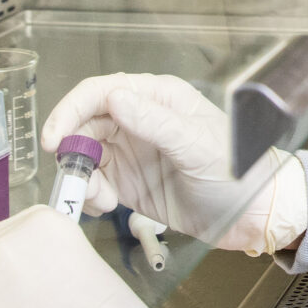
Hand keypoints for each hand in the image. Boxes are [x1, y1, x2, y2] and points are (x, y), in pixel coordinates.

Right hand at [43, 74, 306, 252]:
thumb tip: (115, 99)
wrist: (252, 215)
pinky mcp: (128, 182)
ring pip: (84, 155)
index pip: (101, 92)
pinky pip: (93, 182)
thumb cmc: (238, 172)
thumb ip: (156, 123)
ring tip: (101, 199)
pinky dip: (90, 194)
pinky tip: (107, 205)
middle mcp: (140, 120)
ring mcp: (131, 151)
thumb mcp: (198, 146)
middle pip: (85, 124)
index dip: (72, 110)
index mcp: (158, 99)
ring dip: (81, 176)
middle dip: (71, 149)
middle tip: (71, 176)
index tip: (55, 137)